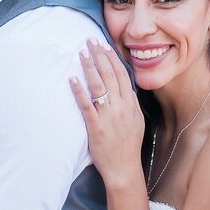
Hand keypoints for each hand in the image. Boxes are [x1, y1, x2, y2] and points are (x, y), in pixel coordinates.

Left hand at [70, 38, 144, 188]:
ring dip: (89, 67)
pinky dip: (79, 91)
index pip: (121, 74)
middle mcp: (121, 107)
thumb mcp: (136, 120)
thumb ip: (130, 102)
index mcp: (130, 104)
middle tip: (90, 41)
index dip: (112, 58)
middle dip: (99, 56)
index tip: (104, 45)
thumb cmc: (128, 145)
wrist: (124, 168)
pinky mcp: (95, 127)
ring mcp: (108, 116)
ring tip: (81, 53)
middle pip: (109, 75)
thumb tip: (125, 87)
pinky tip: (72, 79)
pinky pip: (86, 105)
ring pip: (98, 86)